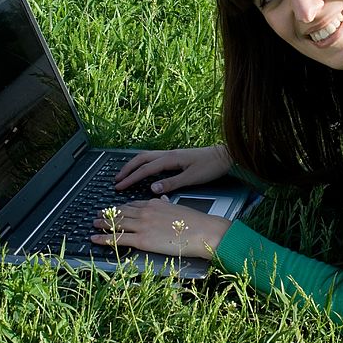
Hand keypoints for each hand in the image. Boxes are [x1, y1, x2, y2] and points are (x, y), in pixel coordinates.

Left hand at [91, 196, 231, 259]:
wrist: (202, 231)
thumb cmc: (196, 222)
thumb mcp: (179, 207)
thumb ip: (168, 204)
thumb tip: (163, 199)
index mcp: (155, 204)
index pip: (133, 204)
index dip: (122, 207)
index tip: (115, 208)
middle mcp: (146, 212)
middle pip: (122, 212)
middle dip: (108, 213)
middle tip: (98, 214)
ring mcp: (142, 226)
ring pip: (116, 223)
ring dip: (102, 223)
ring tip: (94, 224)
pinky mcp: (142, 240)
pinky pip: (118, 239)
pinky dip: (104, 238)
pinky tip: (95, 238)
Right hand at [114, 145, 232, 193]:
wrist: (226, 156)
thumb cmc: (211, 166)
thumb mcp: (192, 178)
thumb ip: (172, 183)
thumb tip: (153, 189)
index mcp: (171, 159)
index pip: (145, 169)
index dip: (131, 178)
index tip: (119, 186)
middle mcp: (169, 154)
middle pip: (141, 159)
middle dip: (127, 169)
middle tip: (116, 179)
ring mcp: (172, 154)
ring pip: (147, 157)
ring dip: (134, 165)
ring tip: (125, 174)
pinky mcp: (176, 157)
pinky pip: (154, 159)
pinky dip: (144, 164)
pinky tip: (143, 171)